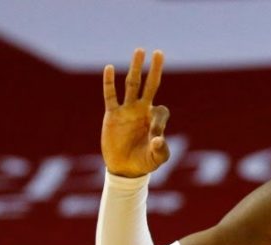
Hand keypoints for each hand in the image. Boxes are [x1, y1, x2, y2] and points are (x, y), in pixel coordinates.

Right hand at [102, 48, 170, 177]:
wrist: (124, 169)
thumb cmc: (144, 162)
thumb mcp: (156, 159)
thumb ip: (161, 150)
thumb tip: (158, 139)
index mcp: (155, 120)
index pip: (160, 110)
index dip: (159, 120)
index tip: (154, 136)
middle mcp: (142, 111)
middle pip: (150, 85)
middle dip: (154, 70)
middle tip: (159, 52)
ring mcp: (127, 111)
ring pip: (132, 84)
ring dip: (135, 68)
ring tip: (139, 51)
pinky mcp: (112, 115)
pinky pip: (111, 95)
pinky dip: (109, 82)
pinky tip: (109, 68)